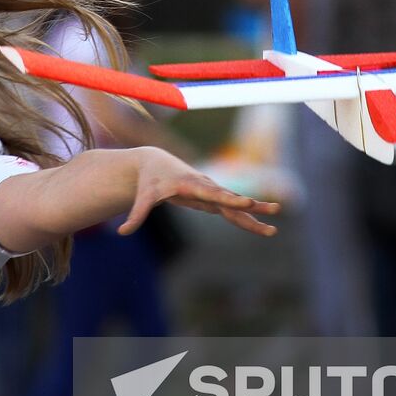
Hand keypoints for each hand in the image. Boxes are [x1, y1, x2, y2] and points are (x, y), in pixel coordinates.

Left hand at [120, 148, 278, 236]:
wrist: (155, 162)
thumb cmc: (149, 180)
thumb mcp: (143, 196)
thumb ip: (137, 214)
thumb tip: (121, 232)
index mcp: (192, 185)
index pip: (214, 193)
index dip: (231, 199)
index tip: (247, 202)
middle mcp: (206, 187)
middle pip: (232, 199)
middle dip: (253, 206)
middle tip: (274, 210)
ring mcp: (211, 193)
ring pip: (236, 206)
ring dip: (256, 215)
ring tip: (274, 229)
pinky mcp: (212, 199)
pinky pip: (232, 211)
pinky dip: (247, 219)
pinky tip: (262, 228)